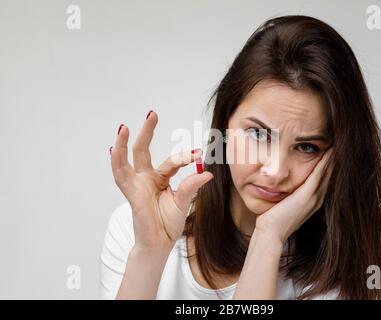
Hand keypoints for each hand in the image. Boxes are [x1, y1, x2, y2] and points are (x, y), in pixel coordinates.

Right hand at [110, 111, 213, 251]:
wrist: (159, 244)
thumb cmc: (169, 223)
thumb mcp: (184, 202)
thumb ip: (192, 186)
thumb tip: (208, 173)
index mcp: (160, 179)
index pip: (172, 162)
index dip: (185, 157)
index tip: (199, 154)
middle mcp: (146, 178)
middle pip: (143, 150)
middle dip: (147, 131)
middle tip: (153, 113)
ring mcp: (136, 185)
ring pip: (127, 160)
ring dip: (125, 144)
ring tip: (125, 127)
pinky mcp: (131, 194)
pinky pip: (121, 176)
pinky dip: (117, 162)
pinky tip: (113, 149)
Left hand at [255, 148, 333, 243]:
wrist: (270, 233)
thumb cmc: (272, 219)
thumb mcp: (282, 204)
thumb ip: (287, 195)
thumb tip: (281, 185)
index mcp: (312, 200)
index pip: (324, 179)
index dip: (329, 164)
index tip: (332, 149)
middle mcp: (317, 199)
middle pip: (330, 174)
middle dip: (335, 159)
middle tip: (339, 142)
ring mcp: (313, 198)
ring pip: (328, 173)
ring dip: (333, 158)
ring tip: (338, 143)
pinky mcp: (307, 196)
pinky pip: (319, 175)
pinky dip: (325, 163)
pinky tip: (330, 151)